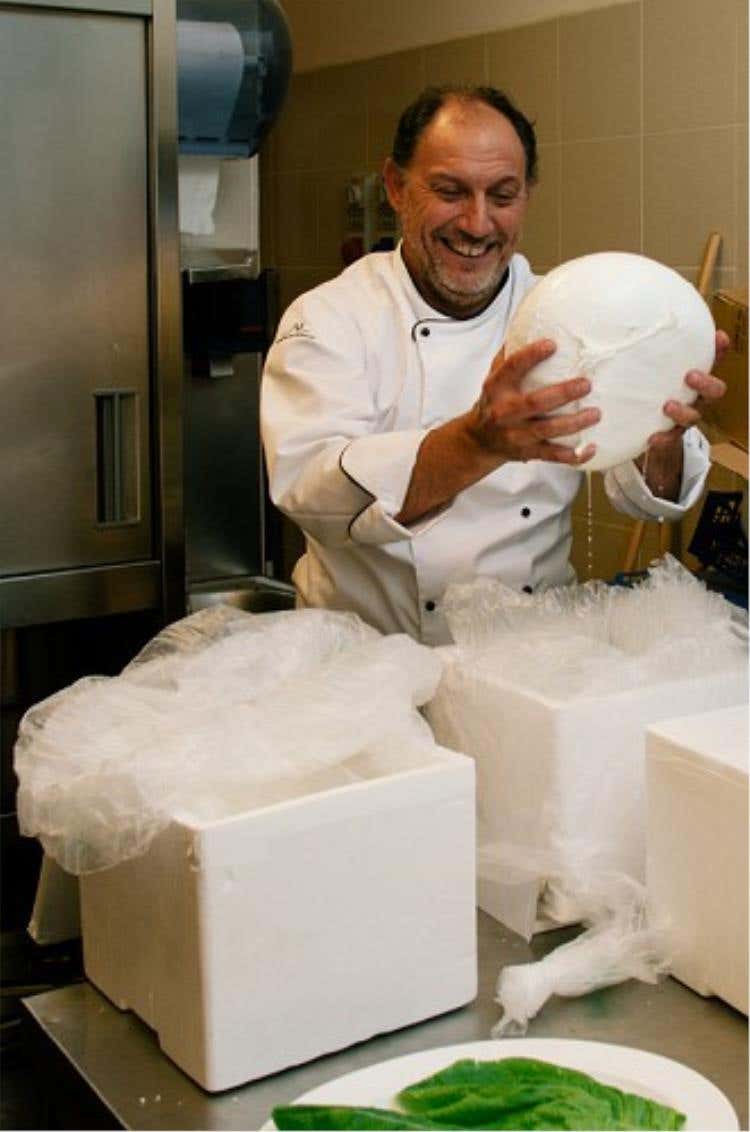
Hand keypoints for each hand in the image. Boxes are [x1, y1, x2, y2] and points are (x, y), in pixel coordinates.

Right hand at [467, 339, 599, 464]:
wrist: (478, 441)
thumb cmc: (493, 401)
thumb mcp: (494, 377)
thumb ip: (510, 355)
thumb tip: (531, 322)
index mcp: (496, 388)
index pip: (511, 369)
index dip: (530, 356)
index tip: (552, 344)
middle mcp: (503, 412)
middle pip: (534, 403)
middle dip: (562, 394)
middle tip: (586, 383)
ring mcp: (515, 435)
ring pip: (546, 431)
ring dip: (573, 423)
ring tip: (596, 413)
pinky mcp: (526, 453)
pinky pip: (551, 456)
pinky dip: (572, 455)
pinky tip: (591, 448)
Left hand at [645, 329, 728, 452]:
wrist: (640, 425)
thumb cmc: (646, 384)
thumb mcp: (646, 364)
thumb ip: (645, 346)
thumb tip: (626, 314)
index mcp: (694, 377)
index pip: (713, 361)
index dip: (720, 350)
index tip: (719, 337)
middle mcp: (696, 396)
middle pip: (715, 391)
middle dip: (706, 383)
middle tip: (690, 375)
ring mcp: (685, 416)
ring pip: (694, 416)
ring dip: (683, 411)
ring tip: (667, 405)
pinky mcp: (671, 435)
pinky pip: (671, 439)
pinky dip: (663, 439)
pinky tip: (652, 438)